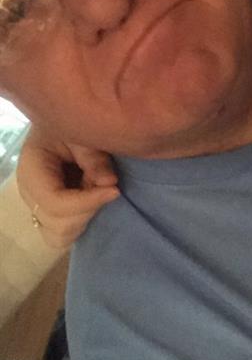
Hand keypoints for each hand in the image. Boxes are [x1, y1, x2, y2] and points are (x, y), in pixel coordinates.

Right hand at [17, 126, 119, 248]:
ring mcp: (37, 206)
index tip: (115, 190)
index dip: (87, 201)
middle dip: (89, 209)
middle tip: (108, 185)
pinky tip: (92, 202)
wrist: (62, 124)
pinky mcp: (48, 213)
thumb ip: (94, 157)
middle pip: (59, 223)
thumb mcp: (82, 133)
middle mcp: (29, 193)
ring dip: (86, 218)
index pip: (55, 202)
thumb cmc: (70, 124)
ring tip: (97, 192)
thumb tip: (110, 183)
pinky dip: (81, 223)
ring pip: (60, 235)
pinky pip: (62, 235)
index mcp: (31, 169)